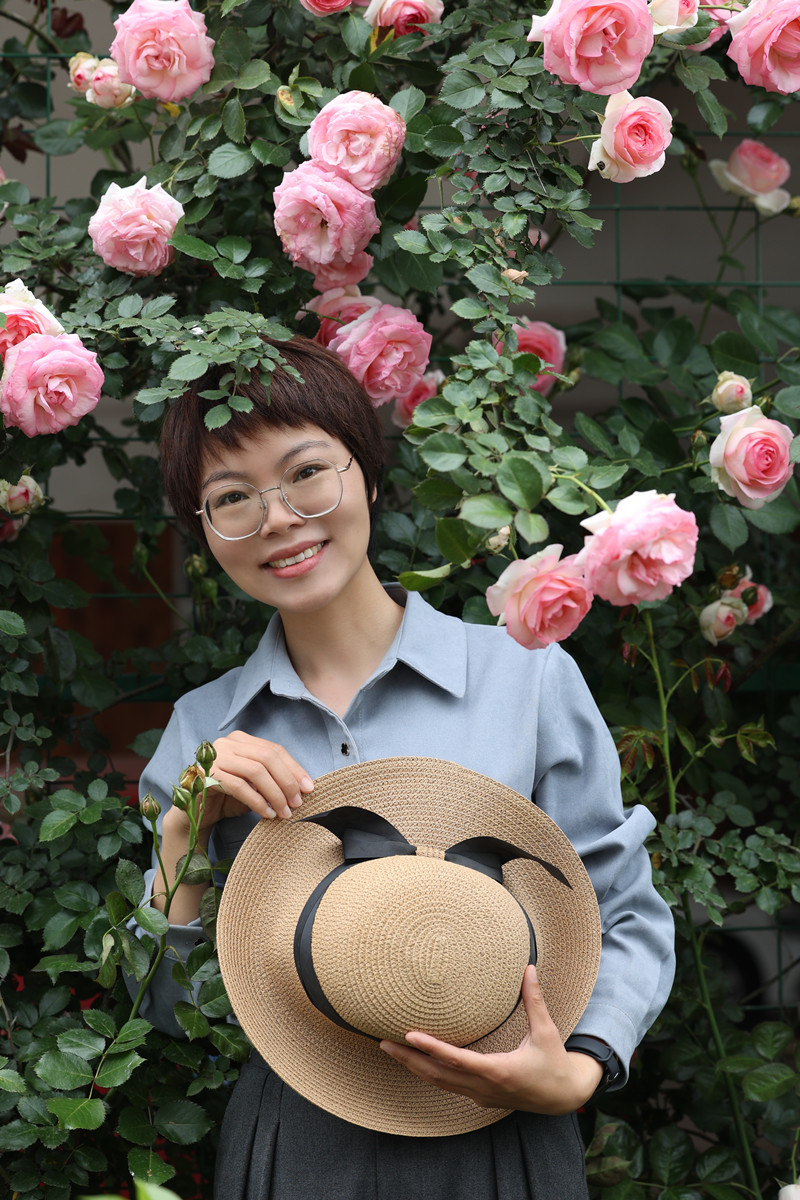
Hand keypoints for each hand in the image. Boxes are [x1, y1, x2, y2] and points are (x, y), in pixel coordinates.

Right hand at [176, 731, 313, 827]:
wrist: (194, 813)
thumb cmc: (227, 797)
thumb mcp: (254, 785)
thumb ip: (272, 779)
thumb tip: (303, 787)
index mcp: (242, 740)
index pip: (274, 750)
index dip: (294, 768)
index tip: (309, 788)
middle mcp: (228, 743)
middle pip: (267, 758)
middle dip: (287, 782)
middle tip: (297, 803)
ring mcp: (216, 757)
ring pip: (256, 771)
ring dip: (275, 794)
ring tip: (284, 812)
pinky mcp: (207, 774)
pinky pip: (239, 787)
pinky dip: (257, 802)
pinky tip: (266, 814)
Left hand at [379, 965, 604, 1114]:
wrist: (563, 1098)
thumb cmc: (554, 1063)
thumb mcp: (546, 1031)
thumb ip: (535, 1000)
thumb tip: (529, 967)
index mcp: (498, 1070)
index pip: (457, 1060)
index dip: (432, 1048)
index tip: (410, 1035)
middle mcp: (483, 1087)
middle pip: (437, 1075)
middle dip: (409, 1059)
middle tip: (383, 1042)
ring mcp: (480, 1096)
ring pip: (438, 1083)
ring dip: (414, 1067)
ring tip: (391, 1050)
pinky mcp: (480, 1097)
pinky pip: (447, 1086)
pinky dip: (428, 1073)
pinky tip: (415, 1061)